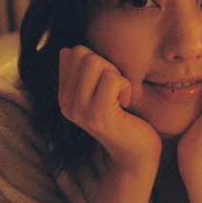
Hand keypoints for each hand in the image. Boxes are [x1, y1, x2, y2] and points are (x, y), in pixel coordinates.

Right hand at [58, 45, 160, 171]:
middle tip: (116, 88)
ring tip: (120, 95)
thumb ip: (86, 72)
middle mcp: (66, 103)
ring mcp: (80, 110)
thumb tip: (68, 49)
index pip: (70, 53)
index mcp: (64, 95)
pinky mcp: (98, 115)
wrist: (137, 154)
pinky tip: (126, 104)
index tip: (106, 82)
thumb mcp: (100, 91)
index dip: (96, 60)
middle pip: (81, 53)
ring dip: (116, 74)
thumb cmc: (126, 117)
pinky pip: (112, 78)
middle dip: (106, 63)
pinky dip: (126, 86)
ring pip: (95, 61)